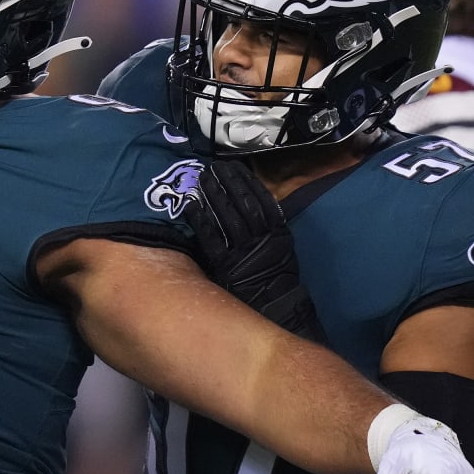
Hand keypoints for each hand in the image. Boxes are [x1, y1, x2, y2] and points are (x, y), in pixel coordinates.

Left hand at [182, 160, 320, 336]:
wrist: (278, 306)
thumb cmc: (277, 275)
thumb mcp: (282, 246)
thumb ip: (269, 224)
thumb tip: (251, 198)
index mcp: (278, 232)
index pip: (261, 199)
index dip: (246, 181)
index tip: (233, 166)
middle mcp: (261, 239)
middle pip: (242, 203)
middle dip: (226, 182)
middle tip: (212, 167)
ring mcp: (243, 252)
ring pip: (226, 216)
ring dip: (213, 195)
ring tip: (201, 179)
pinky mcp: (226, 266)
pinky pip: (212, 239)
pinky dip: (201, 220)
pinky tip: (191, 205)